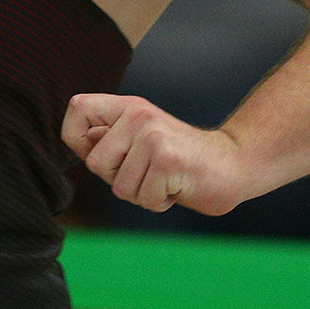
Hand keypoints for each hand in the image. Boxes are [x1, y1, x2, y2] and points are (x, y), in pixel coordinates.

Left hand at [62, 93, 252, 214]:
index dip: (77, 139)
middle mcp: (138, 115)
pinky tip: (176, 187)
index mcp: (128, 107)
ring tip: (165, 180)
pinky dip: (159, 202)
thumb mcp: (141, 138)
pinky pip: (143, 198)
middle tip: (147, 172)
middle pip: (96, 163)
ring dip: (142, 194)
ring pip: (120, 187)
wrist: (232, 164)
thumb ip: (111, 139)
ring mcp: (153, 137)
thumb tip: (81, 143)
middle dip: (118, 180)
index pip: (77, 108)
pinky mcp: (167, 160)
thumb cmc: (179, 159)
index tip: (99, 152)